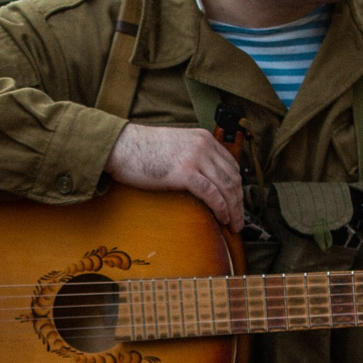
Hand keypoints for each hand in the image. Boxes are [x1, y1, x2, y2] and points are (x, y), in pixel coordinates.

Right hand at [106, 123, 242, 230]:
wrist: (122, 147)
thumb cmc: (143, 150)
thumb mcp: (176, 145)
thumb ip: (192, 156)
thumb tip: (203, 178)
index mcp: (203, 138)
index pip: (231, 165)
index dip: (238, 188)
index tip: (237, 203)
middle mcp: (203, 145)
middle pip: (232, 177)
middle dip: (239, 202)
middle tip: (240, 221)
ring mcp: (195, 158)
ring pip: (225, 187)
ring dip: (233, 209)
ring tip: (234, 225)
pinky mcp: (184, 172)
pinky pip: (211, 193)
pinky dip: (221, 208)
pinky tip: (222, 219)